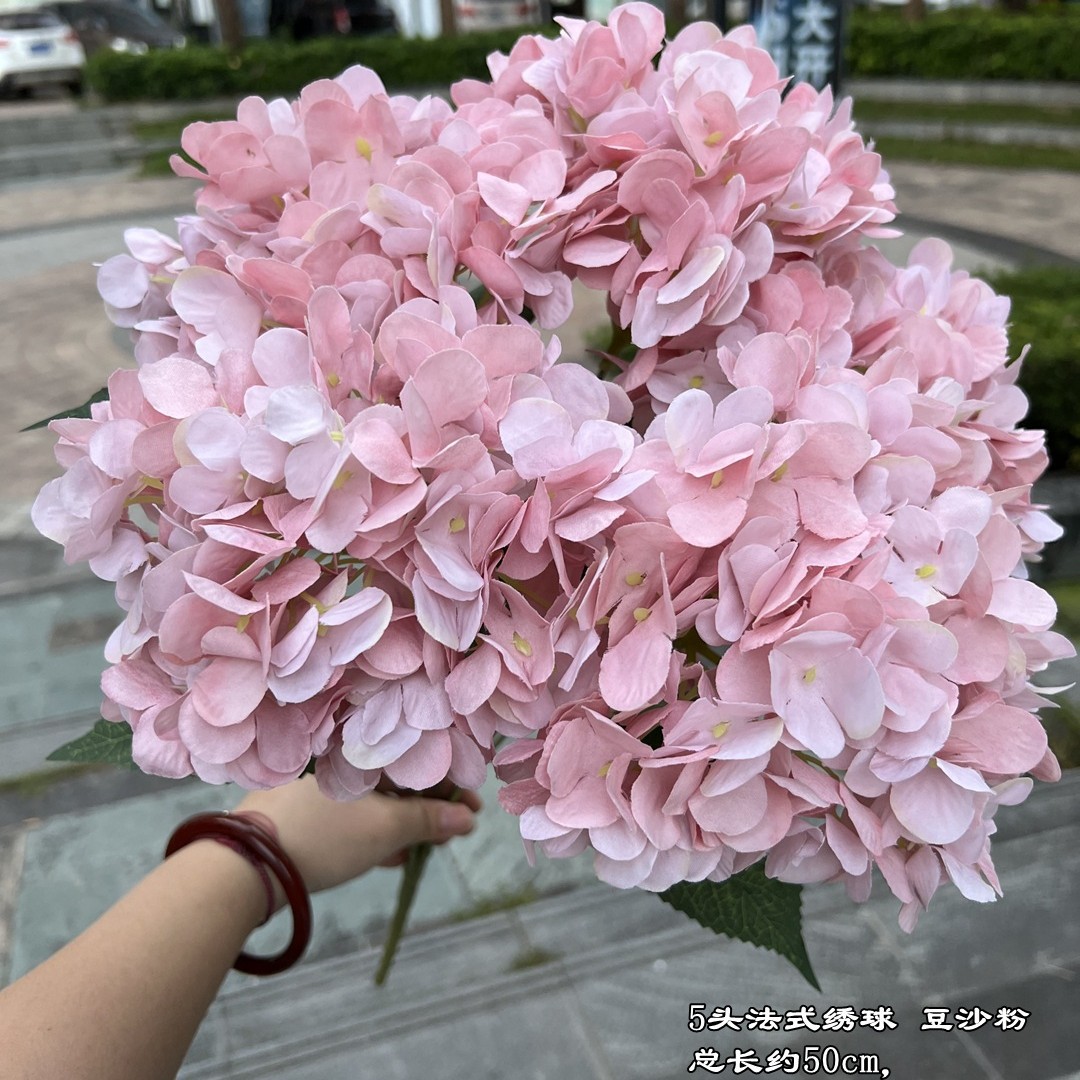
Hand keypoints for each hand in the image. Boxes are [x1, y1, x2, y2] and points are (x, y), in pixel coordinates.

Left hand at [236, 776, 480, 896]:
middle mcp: (339, 761)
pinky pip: (350, 815)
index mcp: (361, 753)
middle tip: (448, 836)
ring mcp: (317, 787)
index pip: (417, 759)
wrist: (246, 863)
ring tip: (418, 853)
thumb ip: (429, 820)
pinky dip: (373, 832)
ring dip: (402, 823)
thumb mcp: (385, 830)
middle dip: (428, 808)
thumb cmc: (324, 837)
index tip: (473, 812)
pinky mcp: (300, 812)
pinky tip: (384, 857)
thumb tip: (467, 818)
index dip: (450, 785)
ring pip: (373, 800)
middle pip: (397, 779)